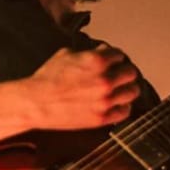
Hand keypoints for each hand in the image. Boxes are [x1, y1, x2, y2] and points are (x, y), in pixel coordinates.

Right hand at [27, 44, 141, 129]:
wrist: (36, 102)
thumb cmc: (48, 77)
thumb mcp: (67, 54)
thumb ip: (89, 52)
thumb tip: (102, 51)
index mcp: (98, 61)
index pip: (120, 55)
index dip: (116, 58)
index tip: (114, 61)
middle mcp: (105, 80)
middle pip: (131, 73)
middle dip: (125, 72)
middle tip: (121, 75)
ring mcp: (105, 100)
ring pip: (132, 92)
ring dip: (128, 88)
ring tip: (123, 89)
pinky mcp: (101, 118)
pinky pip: (124, 112)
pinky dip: (123, 106)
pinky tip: (117, 104)